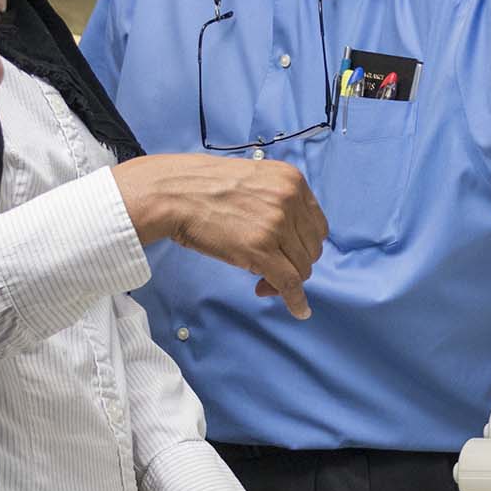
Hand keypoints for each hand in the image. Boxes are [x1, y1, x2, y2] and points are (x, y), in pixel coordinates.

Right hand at [112, 155, 327, 317]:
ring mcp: (276, 225)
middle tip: (270, 271)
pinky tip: (298, 310)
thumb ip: (278, 202)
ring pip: (302, 268)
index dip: (304, 246)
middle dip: (295, 264)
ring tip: (261, 281)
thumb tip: (289, 239)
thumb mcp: (254, 181)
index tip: (288, 255)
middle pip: (312, 249)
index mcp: (292, 180)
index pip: (317, 226)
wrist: (173, 193)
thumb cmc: (204, 188)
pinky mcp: (260, 249)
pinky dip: (297, 300)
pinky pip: (290, 283)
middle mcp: (290, 200)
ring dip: (287, 281)